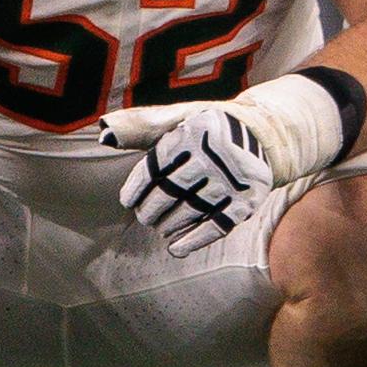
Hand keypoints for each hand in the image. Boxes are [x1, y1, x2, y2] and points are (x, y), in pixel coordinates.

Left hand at [100, 104, 275, 256]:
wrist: (263, 135)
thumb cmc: (206, 129)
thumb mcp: (178, 118)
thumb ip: (141, 125)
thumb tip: (104, 133)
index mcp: (193, 132)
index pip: (156, 167)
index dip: (137, 188)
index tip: (127, 201)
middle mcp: (215, 155)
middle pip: (171, 192)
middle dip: (151, 209)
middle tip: (145, 217)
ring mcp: (233, 180)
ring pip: (191, 211)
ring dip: (170, 225)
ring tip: (161, 227)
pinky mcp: (248, 200)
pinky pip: (217, 226)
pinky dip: (194, 240)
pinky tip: (177, 248)